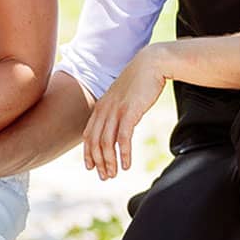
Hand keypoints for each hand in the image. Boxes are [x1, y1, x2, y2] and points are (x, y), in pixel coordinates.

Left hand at [82, 46, 167, 180]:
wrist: (152, 63)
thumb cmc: (140, 81)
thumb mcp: (123, 96)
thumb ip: (116, 110)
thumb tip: (117, 124)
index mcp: (101, 106)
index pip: (88, 134)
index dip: (88, 153)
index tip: (91, 166)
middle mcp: (104, 109)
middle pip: (94, 141)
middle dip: (98, 161)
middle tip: (105, 176)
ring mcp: (116, 110)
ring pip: (106, 142)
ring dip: (109, 161)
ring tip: (114, 174)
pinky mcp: (130, 111)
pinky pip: (123, 138)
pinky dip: (123, 153)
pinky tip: (126, 164)